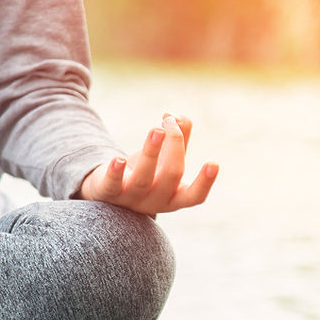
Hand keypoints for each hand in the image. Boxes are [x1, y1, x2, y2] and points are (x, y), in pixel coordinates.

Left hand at [78, 114, 218, 215]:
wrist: (106, 192)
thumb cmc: (143, 173)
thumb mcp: (163, 159)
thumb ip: (177, 140)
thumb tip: (180, 117)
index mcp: (173, 197)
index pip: (194, 196)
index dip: (205, 182)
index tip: (213, 163)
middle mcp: (154, 202)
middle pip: (171, 175)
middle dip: (174, 145)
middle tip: (170, 121)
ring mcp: (130, 199)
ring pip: (143, 178)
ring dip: (151, 151)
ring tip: (157, 128)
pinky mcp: (107, 193)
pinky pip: (111, 185)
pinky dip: (116, 171)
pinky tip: (119, 159)